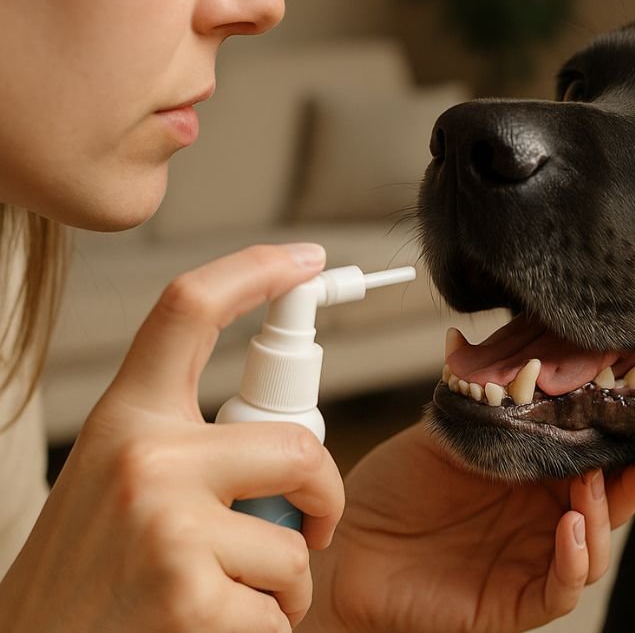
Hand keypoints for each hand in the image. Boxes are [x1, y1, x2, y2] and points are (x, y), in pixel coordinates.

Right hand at [0, 244, 345, 631]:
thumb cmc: (89, 566)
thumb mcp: (115, 477)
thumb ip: (188, 444)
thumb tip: (285, 434)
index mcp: (128, 418)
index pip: (189, 311)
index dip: (255, 270)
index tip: (307, 258)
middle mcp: (145, 458)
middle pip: (299, 446)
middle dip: (325, 497)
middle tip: (312, 527)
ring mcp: (166, 525)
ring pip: (297, 544)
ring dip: (286, 582)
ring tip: (232, 593)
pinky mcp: (187, 595)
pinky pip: (280, 609)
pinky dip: (267, 628)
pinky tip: (214, 629)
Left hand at [302, 421, 634, 632]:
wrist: (346, 547)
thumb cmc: (392, 493)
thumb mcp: (443, 434)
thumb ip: (478, 397)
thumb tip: (484, 340)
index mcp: (534, 479)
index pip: (595, 459)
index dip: (627, 440)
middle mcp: (541, 520)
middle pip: (611, 503)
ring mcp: (531, 561)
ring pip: (595, 547)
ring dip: (603, 515)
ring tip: (589, 484)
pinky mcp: (514, 601)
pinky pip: (561, 589)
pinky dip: (574, 561)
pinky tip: (569, 528)